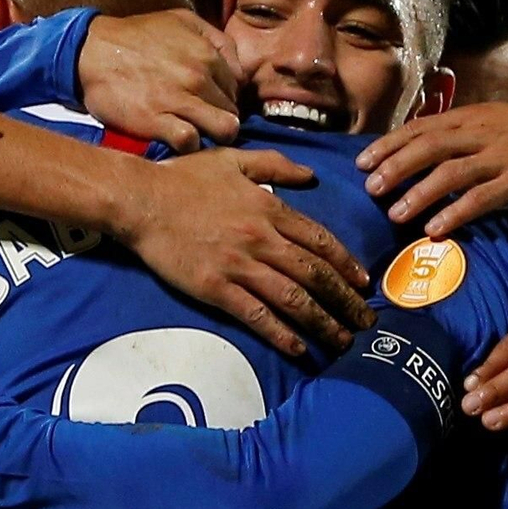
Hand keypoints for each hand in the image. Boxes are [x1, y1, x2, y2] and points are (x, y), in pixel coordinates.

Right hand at [78, 11, 242, 151]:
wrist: (90, 51)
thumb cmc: (136, 35)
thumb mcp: (182, 20)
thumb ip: (217, 39)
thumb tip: (238, 70)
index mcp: (207, 54)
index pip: (237, 89)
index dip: (226, 98)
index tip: (212, 103)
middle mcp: (198, 77)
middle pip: (233, 112)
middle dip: (221, 118)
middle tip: (202, 120)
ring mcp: (179, 100)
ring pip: (224, 130)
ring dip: (213, 136)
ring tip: (198, 133)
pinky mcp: (157, 121)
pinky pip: (191, 142)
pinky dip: (189, 145)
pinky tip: (178, 139)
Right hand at [115, 148, 373, 354]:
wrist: (141, 200)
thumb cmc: (184, 178)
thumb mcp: (234, 160)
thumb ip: (276, 165)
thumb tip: (311, 174)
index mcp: (270, 209)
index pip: (321, 241)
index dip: (347, 265)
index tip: (364, 283)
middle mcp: (262, 239)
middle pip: (316, 275)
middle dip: (345, 301)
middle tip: (366, 321)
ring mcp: (240, 266)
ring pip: (293, 299)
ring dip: (323, 323)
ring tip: (343, 341)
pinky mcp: (216, 288)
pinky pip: (257, 315)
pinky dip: (281, 333)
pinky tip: (298, 349)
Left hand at [356, 102, 507, 237]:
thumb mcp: (485, 122)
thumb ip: (452, 133)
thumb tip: (411, 148)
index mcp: (466, 118)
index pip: (419, 129)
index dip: (388, 145)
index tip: (362, 163)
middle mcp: (478, 134)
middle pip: (428, 147)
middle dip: (396, 167)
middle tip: (371, 188)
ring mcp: (496, 158)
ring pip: (450, 173)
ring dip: (419, 194)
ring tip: (395, 214)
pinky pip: (480, 199)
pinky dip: (455, 213)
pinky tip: (435, 228)